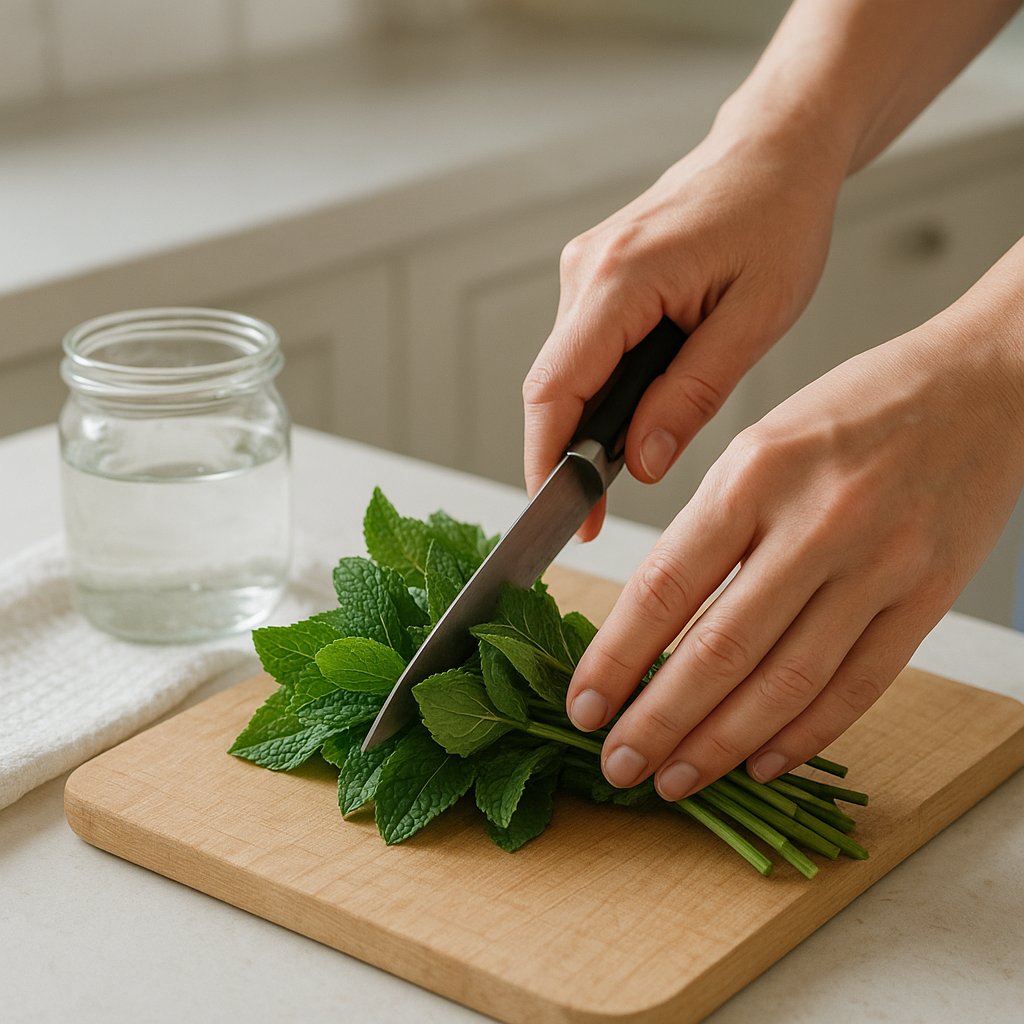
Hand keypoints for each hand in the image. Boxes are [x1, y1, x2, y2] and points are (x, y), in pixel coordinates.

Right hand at [523, 116, 846, 538]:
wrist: (773, 150)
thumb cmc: (778, 217)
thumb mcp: (755, 318)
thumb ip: (692, 394)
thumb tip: (640, 462)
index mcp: (621, 276)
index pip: (555, 389)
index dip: (549, 461)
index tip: (566, 513)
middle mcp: (586, 269)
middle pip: (550, 387)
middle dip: (564, 454)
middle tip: (596, 508)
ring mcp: (584, 270)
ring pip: (564, 372)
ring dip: (585, 424)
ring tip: (626, 461)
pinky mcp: (594, 277)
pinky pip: (581, 350)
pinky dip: (597, 393)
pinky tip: (633, 412)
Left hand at [566, 314, 1023, 797]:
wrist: (981, 386)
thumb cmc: (857, 410)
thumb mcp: (760, 444)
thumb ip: (709, 528)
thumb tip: (652, 621)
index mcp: (754, 474)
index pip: (664, 587)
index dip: (615, 659)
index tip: (584, 704)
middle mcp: (815, 523)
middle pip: (720, 649)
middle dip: (658, 721)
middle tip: (618, 763)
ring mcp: (879, 566)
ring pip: (786, 681)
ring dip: (722, 743)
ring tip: (678, 778)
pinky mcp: (927, 598)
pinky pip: (859, 684)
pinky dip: (806, 733)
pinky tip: (763, 760)